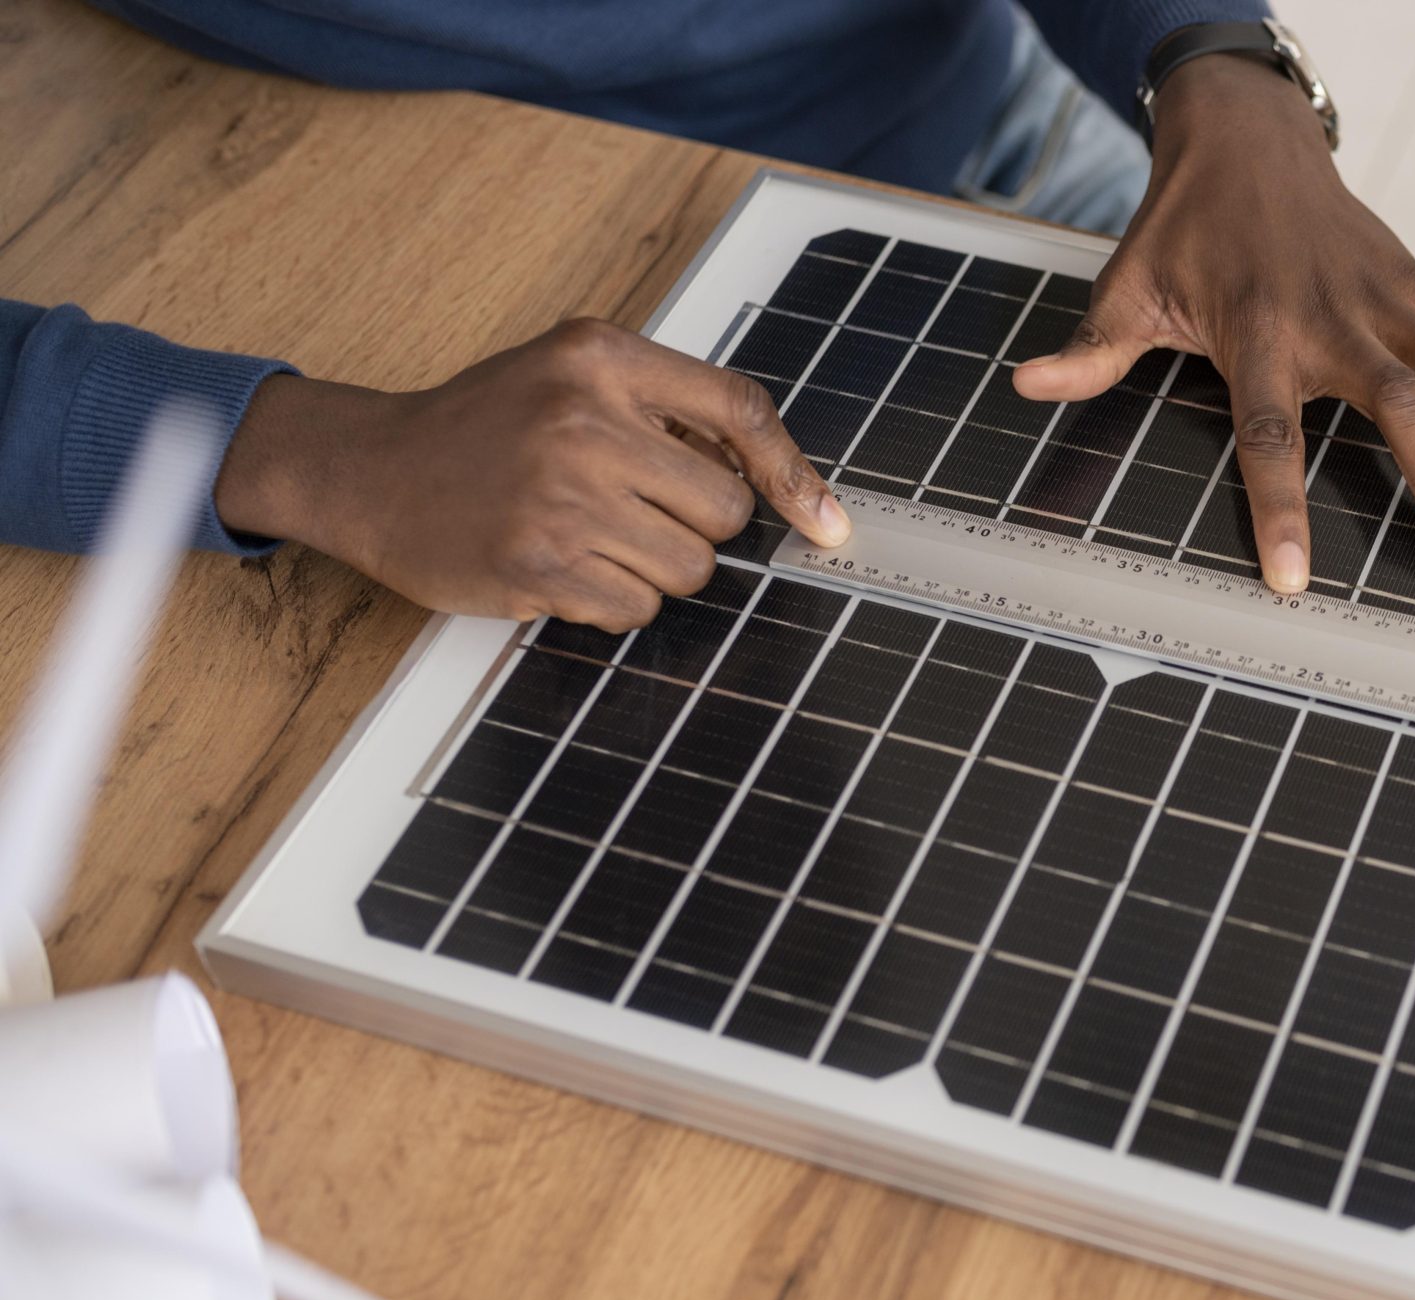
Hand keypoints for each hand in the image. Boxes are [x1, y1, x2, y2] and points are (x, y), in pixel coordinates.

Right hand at [213, 319, 849, 631]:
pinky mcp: (538, 564)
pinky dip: (612, 601)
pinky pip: (636, 609)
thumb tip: (778, 488)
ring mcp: (560, 495)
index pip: (739, 410)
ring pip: (689, 570)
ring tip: (592, 538)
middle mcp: (584, 419)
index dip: (794, 474)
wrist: (369, 469)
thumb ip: (665, 408)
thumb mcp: (570, 374)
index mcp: (601, 357)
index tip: (825, 523)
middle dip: (696, 528)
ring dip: (655, 570)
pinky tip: (562, 567)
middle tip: (636, 514)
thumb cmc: (484, 427)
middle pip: (724, 511)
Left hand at [1012, 53, 1414, 594]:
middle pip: (1399, 408)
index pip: (1267, 434)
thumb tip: (1027, 385)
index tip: (1293, 580)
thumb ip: (1092, 351)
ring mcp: (1389, 294)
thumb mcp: (1128, 286)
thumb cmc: (1185, 227)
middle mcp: (1334, 316)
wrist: (1245, 140)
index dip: (1278, 508)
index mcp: (1257, 332)